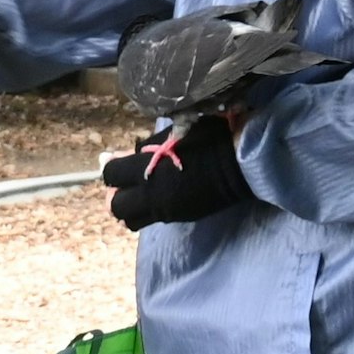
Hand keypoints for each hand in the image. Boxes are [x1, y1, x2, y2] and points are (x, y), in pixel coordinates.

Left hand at [102, 114, 255, 229]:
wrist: (242, 162)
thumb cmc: (211, 137)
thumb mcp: (176, 132)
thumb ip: (149, 145)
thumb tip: (130, 152)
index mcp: (146, 169)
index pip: (111, 176)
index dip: (112, 169)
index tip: (119, 163)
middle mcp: (150, 194)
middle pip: (116, 206)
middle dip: (116, 195)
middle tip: (126, 184)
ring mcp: (165, 209)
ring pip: (132, 221)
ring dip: (131, 209)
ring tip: (140, 195)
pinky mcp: (179, 217)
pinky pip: (154, 219)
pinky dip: (149, 211)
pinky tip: (160, 197)